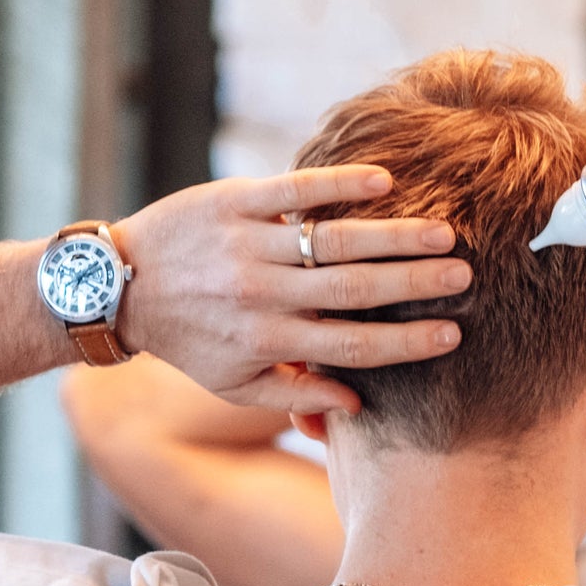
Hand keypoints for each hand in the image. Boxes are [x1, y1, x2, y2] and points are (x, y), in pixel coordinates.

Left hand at [114, 167, 470, 411]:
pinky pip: (294, 191)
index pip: (351, 346)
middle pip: (355, 290)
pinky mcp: (232, 201)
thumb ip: (292, 394)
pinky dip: (340, 185)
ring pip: (333, 240)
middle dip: (415, 285)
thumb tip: (354, 405)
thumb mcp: (233, 383)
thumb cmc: (189, 339)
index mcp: (267, 343)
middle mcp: (261, 295)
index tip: (452, 333)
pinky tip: (384, 181)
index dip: (406, 343)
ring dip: (394, 235)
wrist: (120, 286)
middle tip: (465, 275)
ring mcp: (247, 244)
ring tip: (442, 233)